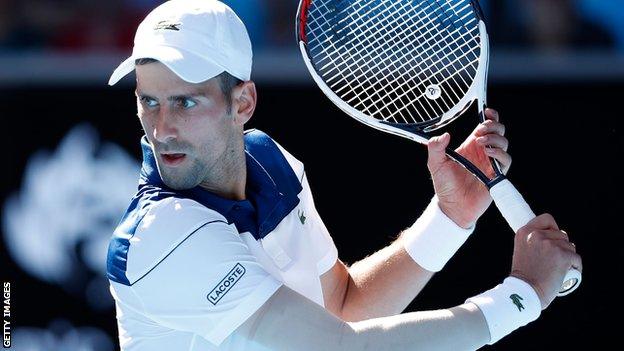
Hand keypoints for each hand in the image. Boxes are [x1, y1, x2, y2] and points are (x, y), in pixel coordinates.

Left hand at [426, 108, 510, 227]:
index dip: (489, 117)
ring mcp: (491, 163)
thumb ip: (436, 148)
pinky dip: (500, 154)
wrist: (452, 207)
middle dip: (493, 126)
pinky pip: (506, 160)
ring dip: (495, 139)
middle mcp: (483, 152)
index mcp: (470, 146)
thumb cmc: (445, 186)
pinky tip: (488, 153)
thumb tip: (443, 135)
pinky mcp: (496, 175)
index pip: (485, 127)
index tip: (486, 112)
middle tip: (482, 130)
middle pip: (498, 132)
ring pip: (503, 143)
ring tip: (481, 143)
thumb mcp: (436, 164)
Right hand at [510, 214, 582, 309]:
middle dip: (560, 246)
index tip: (552, 237)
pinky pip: (576, 258)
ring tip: (557, 268)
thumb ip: (534, 240)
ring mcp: (551, 245)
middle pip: (561, 234)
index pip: (546, 219)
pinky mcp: (564, 255)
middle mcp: (537, 235)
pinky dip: (575, 267)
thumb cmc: (525, 275)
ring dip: (567, 256)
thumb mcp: (522, 250)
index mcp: (525, 232)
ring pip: (570, 246)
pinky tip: (566, 273)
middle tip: (552, 261)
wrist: (526, 291)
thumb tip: (558, 234)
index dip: (552, 228)